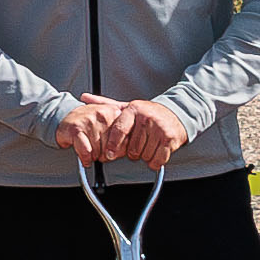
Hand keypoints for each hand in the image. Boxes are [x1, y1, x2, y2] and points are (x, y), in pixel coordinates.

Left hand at [57, 96, 187, 168]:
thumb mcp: (126, 106)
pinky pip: (158, 159)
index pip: (119, 130)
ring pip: (144, 155)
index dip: (113, 145)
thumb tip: (83, 97)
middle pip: (131, 148)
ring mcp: (159, 128)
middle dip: (131, 152)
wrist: (176, 114)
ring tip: (147, 146)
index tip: (109, 155)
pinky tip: (156, 153)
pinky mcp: (170, 138)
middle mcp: (146, 117)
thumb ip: (105, 103)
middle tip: (136, 147)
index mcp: (133, 109)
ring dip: (144, 156)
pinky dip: (155, 162)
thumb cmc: (147, 114)